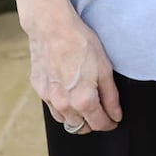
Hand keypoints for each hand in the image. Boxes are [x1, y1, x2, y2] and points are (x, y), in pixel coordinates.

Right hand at [25, 6, 122, 134]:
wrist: (52, 28)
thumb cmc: (81, 43)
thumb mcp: (105, 68)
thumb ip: (111, 96)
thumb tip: (115, 115)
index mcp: (83, 100)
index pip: (99, 124)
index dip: (110, 124)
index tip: (114, 120)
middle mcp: (64, 105)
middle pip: (80, 127)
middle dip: (93, 123)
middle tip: (101, 111)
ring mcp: (49, 98)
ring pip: (65, 120)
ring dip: (76, 118)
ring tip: (84, 103)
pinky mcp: (39, 90)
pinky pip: (52, 107)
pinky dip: (62, 106)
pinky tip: (68, 92)